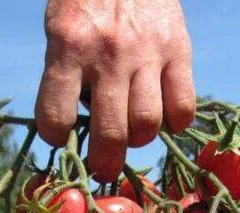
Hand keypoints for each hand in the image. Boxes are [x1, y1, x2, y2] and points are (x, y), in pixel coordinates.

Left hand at [35, 0, 194, 181]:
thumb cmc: (86, 0)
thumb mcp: (61, 29)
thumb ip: (66, 74)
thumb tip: (79, 129)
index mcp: (68, 46)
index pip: (56, 117)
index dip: (56, 137)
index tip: (61, 136)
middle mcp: (108, 53)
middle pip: (111, 133)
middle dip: (104, 163)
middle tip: (103, 168)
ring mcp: (147, 52)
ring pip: (147, 125)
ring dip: (138, 140)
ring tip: (132, 134)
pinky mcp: (178, 48)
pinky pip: (182, 106)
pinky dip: (174, 123)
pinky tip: (164, 117)